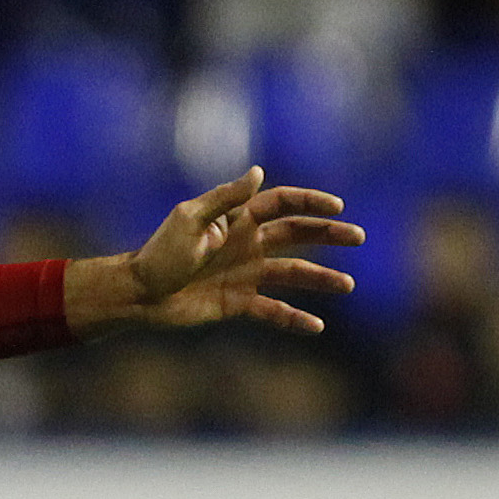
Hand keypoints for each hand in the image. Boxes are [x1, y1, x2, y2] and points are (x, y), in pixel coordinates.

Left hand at [75, 168, 364, 336]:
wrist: (139, 294)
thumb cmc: (160, 253)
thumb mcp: (190, 220)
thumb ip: (225, 198)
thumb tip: (258, 172)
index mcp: (238, 220)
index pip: (282, 204)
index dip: (310, 202)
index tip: (337, 206)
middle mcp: (247, 244)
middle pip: (298, 234)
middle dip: (329, 234)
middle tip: (359, 237)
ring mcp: (245, 274)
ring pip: (293, 273)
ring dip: (321, 278)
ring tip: (347, 286)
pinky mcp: (238, 302)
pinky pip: (273, 310)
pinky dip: (294, 318)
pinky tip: (316, 326)